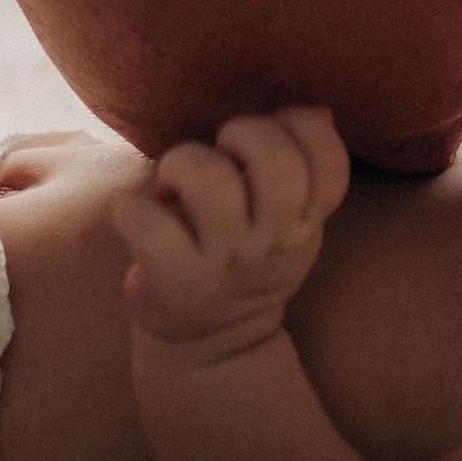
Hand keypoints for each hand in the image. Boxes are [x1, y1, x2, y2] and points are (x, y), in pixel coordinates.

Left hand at [113, 107, 349, 362]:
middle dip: (241, 133)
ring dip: (181, 163)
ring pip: (209, 181)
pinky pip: (147, 222)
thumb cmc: (242, 261)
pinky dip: (133, 207)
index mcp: (305, 222)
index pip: (328, 158)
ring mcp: (224, 263)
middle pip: (276, 160)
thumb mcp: (287, 224)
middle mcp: (272, 242)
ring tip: (172, 184)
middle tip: (219, 153)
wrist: (212, 349)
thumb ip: (301, 168)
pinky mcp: (174, 281)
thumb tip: (317, 111)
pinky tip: (139, 216)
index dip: (297, 128)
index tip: (269, 140)